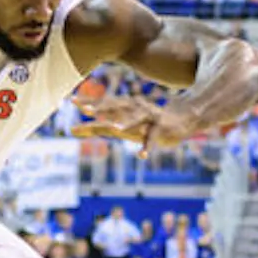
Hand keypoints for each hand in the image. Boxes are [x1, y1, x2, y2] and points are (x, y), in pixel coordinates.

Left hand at [73, 97, 201, 157]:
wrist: (184, 117)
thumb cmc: (150, 123)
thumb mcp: (127, 125)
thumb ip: (105, 126)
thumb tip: (77, 130)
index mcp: (126, 109)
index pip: (104, 105)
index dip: (89, 103)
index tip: (72, 101)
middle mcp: (135, 111)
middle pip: (115, 109)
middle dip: (101, 108)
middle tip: (85, 110)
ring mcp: (148, 119)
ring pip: (136, 120)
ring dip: (126, 124)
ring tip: (115, 129)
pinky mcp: (161, 129)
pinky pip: (152, 139)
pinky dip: (146, 148)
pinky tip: (141, 156)